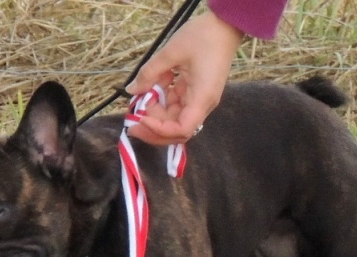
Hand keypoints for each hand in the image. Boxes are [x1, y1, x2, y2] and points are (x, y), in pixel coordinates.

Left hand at [124, 12, 243, 145]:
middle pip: (177, 129)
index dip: (159, 129)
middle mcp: (203, 104)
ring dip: (156, 112)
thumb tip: (133, 90)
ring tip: (141, 96)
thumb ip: (150, 73)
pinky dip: (163, 99)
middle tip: (131, 121)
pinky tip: (156, 84)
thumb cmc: (203, 37)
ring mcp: (200, 99)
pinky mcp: (196, 93)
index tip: (141, 118)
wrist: (225, 27)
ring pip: (175, 118)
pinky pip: (177, 104)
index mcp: (201, 98)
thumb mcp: (171, 52)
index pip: (182, 129)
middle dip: (153, 127)